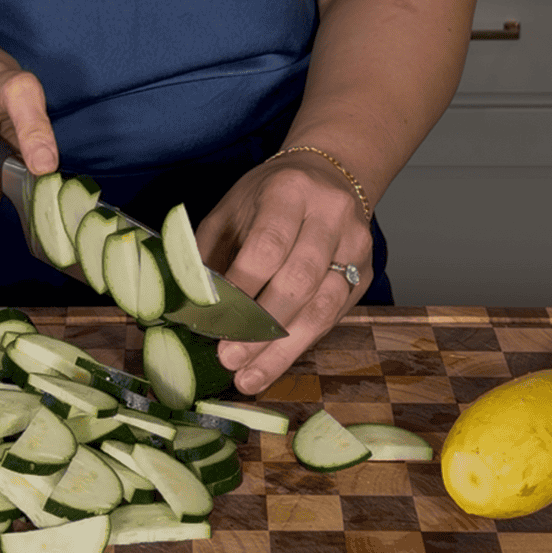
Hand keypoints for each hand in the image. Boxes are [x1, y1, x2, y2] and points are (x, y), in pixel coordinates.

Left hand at [195, 151, 373, 393]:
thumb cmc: (267, 198)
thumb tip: (187, 307)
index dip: (242, 289)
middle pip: (299, 280)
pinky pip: (332, 317)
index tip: (215, 323)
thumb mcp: (230, 211)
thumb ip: (207, 254)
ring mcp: (354, 245)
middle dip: (261, 327)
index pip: (267, 246)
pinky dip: (299, 344)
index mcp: (290, 191)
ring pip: (322, 307)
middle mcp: (330, 215)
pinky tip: (272, 365)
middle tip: (229, 359)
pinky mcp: (364, 274)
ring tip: (249, 377)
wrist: (327, 174)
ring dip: (282, 349)